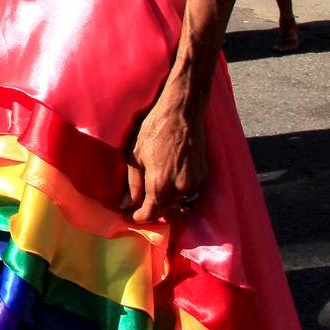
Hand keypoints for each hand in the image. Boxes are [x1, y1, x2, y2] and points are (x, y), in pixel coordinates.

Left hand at [122, 95, 206, 222]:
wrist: (182, 112)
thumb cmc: (154, 129)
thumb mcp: (135, 155)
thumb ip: (132, 184)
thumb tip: (126, 205)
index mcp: (160, 184)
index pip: (150, 213)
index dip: (137, 217)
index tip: (128, 215)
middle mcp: (180, 188)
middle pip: (164, 210)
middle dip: (151, 209)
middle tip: (137, 203)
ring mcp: (194, 183)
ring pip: (177, 202)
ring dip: (165, 200)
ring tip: (152, 189)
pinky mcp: (203, 174)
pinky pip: (188, 190)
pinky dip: (177, 190)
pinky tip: (168, 177)